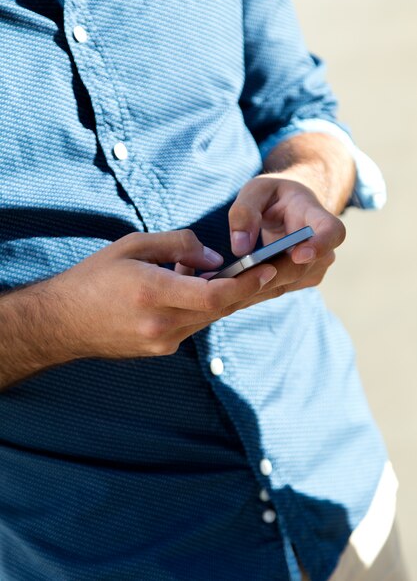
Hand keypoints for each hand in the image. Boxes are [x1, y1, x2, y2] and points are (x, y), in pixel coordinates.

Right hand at [44, 230, 277, 360]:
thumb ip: (177, 246)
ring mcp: (161, 341)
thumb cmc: (93, 277)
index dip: (246, 283)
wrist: (61, 322)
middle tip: (273, 269)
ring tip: (242, 274)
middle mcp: (161, 324)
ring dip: (226, 297)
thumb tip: (214, 258)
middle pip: (220, 308)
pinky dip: (204, 307)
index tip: (268, 269)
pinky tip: (202, 290)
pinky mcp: (160, 348)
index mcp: (153, 293)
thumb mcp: (132, 246)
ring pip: (209, 318)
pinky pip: (193, 325)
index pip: (214, 295)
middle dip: (249, 288)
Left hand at [226, 174, 345, 304]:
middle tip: (234, 277)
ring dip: (257, 285)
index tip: (299, 254)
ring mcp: (315, 267)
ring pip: (286, 283)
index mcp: (316, 216)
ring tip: (228, 282)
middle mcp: (324, 247)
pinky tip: (234, 285)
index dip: (320, 245)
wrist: (288, 208)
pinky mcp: (301, 281)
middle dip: (268, 273)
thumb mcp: (256, 190)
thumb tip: (240, 248)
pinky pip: (278, 289)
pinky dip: (255, 289)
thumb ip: (245, 212)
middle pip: (300, 268)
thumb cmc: (274, 196)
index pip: (332, 232)